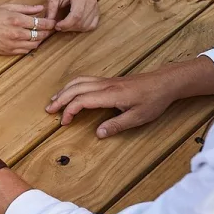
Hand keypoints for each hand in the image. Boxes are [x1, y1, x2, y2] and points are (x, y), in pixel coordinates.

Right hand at [0, 4, 55, 54]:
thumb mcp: (6, 7)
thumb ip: (25, 8)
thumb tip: (39, 8)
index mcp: (16, 20)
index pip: (41, 23)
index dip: (50, 23)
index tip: (53, 22)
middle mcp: (16, 33)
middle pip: (40, 35)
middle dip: (47, 32)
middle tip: (50, 29)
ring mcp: (12, 44)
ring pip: (34, 45)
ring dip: (39, 40)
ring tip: (41, 36)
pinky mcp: (7, 51)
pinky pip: (24, 51)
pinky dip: (30, 47)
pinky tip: (30, 42)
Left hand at [46, 0, 98, 31]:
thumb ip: (51, 9)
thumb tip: (48, 23)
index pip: (76, 16)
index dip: (66, 24)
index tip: (57, 26)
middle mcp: (91, 2)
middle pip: (81, 22)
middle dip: (68, 28)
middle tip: (59, 25)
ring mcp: (96, 7)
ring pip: (87, 26)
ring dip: (74, 29)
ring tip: (65, 24)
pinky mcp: (97, 11)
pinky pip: (92, 25)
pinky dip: (83, 28)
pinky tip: (74, 25)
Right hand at [46, 72, 178, 137]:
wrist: (164, 82)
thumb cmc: (153, 99)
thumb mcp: (138, 117)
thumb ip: (116, 125)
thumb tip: (98, 134)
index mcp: (110, 95)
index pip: (81, 100)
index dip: (69, 111)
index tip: (64, 122)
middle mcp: (104, 85)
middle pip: (74, 89)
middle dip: (59, 99)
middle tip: (49, 111)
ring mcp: (105, 81)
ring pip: (77, 82)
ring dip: (63, 90)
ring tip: (54, 100)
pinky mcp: (108, 80)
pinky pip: (84, 80)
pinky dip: (72, 85)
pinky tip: (70, 91)